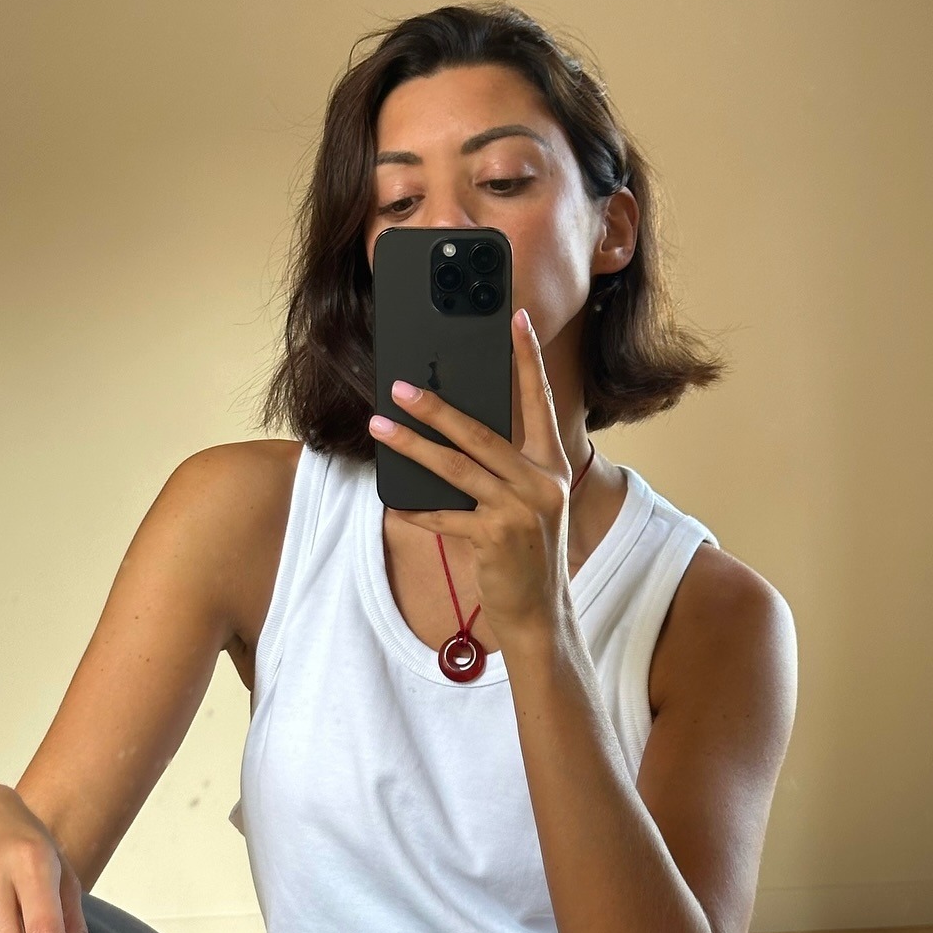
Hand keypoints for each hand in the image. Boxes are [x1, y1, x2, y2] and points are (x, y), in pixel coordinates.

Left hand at [367, 307, 574, 643]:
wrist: (540, 614)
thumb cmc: (528, 556)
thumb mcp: (528, 505)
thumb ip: (504, 470)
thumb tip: (455, 437)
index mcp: (552, 467)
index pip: (539, 402)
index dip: (528, 359)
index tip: (517, 318)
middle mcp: (541, 482)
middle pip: (481, 432)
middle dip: (436, 406)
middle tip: (400, 385)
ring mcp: (520, 509)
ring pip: (456, 467)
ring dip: (412, 446)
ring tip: (381, 427)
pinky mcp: (495, 537)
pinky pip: (445, 515)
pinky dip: (417, 509)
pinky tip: (393, 502)